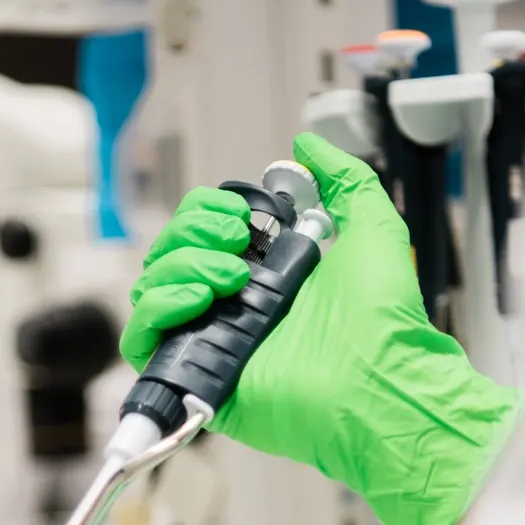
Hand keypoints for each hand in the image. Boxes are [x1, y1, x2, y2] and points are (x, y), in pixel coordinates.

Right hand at [122, 133, 519, 524]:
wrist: (378, 381)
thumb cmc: (383, 318)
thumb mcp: (375, 227)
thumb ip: (346, 179)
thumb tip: (308, 144)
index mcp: (266, 274)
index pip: (202, 232)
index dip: (207, 213)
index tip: (241, 216)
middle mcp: (233, 306)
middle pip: (170, 253)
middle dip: (193, 232)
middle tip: (237, 240)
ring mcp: (212, 340)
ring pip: (152, 287)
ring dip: (183, 265)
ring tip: (234, 278)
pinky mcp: (197, 376)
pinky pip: (141, 339)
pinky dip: (158, 308)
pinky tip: (199, 299)